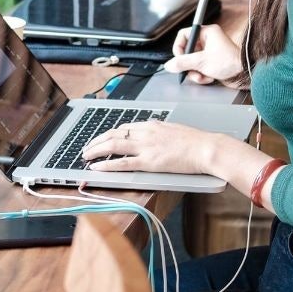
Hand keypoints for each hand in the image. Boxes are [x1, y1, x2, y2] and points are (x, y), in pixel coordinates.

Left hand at [81, 120, 218, 174]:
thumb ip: (160, 133)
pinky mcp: (149, 162)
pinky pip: (122, 162)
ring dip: (96, 150)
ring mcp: (146, 147)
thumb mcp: (174, 130)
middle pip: (114, 133)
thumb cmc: (197, 142)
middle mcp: (146, 132)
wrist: (206, 148)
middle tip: (87, 147)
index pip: (124, 127)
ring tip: (86, 155)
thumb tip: (153, 137)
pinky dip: (107, 164)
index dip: (109, 133)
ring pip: (113, 145)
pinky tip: (97, 166)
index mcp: (152, 124)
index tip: (101, 138)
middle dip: (97, 140)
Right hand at [163, 23, 242, 85]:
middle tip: (190, 69)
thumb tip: (169, 65)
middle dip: (188, 64)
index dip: (179, 47)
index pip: (184, 35)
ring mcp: (210, 53)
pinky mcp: (212, 63)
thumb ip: (183, 63)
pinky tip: (208, 78)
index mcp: (207, 33)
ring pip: (192, 62)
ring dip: (195, 72)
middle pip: (187, 51)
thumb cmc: (231, 62)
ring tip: (201, 76)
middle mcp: (208, 41)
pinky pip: (199, 69)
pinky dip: (201, 75)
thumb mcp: (202, 61)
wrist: (245, 74)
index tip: (178, 57)